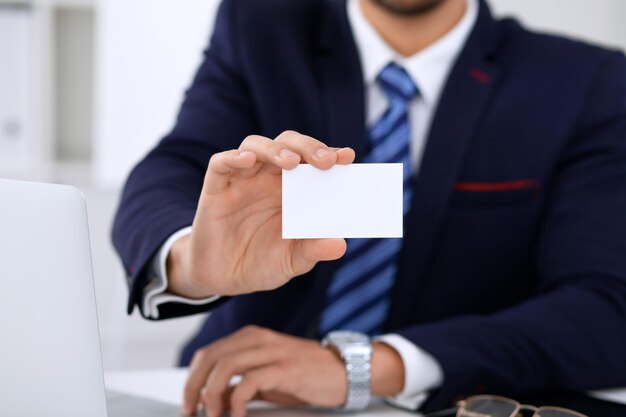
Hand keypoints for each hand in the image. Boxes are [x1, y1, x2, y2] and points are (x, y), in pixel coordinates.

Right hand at [166, 130, 355, 298]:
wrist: (225, 278)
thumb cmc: (263, 262)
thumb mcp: (292, 260)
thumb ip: (313, 250)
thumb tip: (340, 245)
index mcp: (294, 188)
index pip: (312, 161)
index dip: (330, 154)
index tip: (348, 157)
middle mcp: (269, 177)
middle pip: (288, 144)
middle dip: (308, 147)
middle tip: (326, 161)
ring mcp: (242, 180)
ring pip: (257, 146)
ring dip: (275, 149)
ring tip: (291, 162)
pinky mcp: (216, 188)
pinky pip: (221, 163)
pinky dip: (234, 157)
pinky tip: (248, 160)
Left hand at [181, 326, 405, 416]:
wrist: (345, 370)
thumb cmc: (306, 375)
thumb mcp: (267, 379)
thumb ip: (240, 384)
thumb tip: (212, 400)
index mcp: (250, 338)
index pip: (208, 353)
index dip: (191, 379)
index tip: (188, 403)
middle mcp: (258, 339)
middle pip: (211, 357)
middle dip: (194, 387)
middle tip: (192, 411)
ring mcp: (272, 351)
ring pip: (225, 366)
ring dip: (212, 395)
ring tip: (214, 415)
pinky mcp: (285, 367)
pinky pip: (250, 381)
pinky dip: (238, 400)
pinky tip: (239, 415)